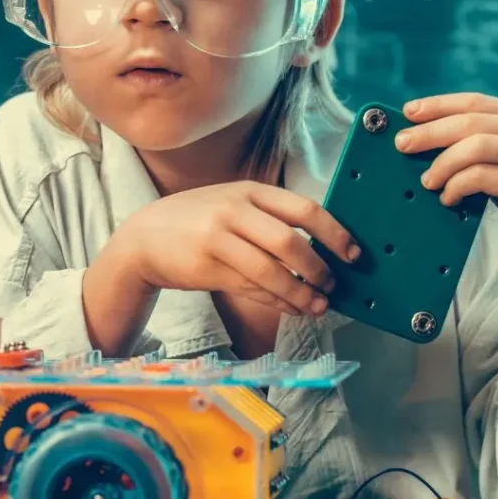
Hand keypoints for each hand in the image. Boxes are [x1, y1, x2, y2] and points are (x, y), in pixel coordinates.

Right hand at [116, 181, 360, 315]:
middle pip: (289, 242)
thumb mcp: (232, 205)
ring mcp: (218, 239)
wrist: (144, 237)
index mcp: (249, 191)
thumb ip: (269, 218)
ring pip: (272, 271)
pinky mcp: (208, 268)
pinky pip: (252, 288)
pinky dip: (278, 301)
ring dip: (301, 293)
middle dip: (319, 268)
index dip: (334, 232)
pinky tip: (293, 308)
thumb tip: (320, 246)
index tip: (354, 253)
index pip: (303, 208)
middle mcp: (234, 211)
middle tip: (334, 285)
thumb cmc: (198, 221)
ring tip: (318, 305)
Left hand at [394, 93, 497, 274]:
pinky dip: (457, 185)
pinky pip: (482, 177)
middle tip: (402, 145)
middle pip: (470, 122)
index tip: (408, 112)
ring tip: (427, 181)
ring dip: (442, 163)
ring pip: (475, 146)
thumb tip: (426, 140)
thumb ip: (484, 147)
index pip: (475, 102)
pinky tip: (448, 198)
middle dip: (430, 132)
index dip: (438, 104)